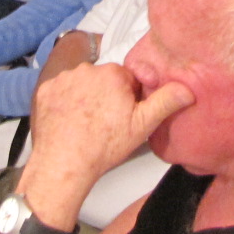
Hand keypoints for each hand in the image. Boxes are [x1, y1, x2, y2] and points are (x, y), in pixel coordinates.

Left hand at [28, 63, 193, 193]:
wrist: (64, 164)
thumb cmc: (105, 145)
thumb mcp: (142, 125)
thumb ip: (165, 102)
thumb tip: (188, 88)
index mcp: (113, 73)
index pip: (127, 78)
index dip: (128, 97)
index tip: (124, 116)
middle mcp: (87, 69)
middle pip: (104, 79)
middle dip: (106, 94)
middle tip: (107, 122)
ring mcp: (63, 79)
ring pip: (82, 84)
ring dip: (85, 97)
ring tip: (86, 124)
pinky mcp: (45, 90)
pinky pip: (60, 91)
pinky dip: (64, 102)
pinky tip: (69, 121)